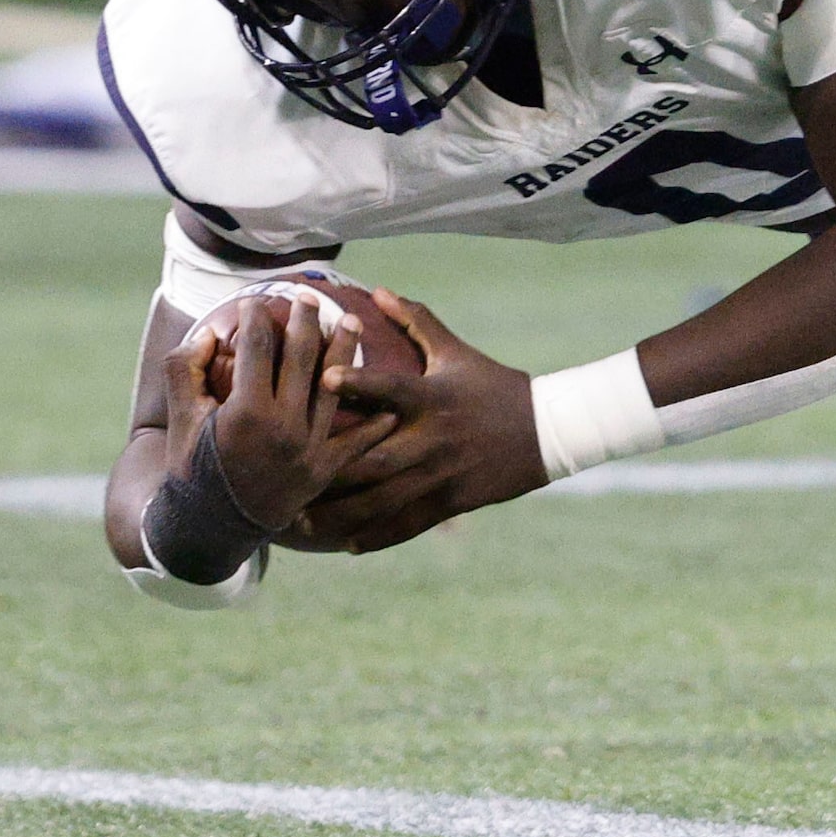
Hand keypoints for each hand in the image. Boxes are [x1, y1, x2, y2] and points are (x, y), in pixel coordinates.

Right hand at [161, 294, 392, 533]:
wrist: (212, 524)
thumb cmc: (192, 467)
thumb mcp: (181, 418)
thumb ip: (184, 371)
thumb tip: (208, 333)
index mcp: (245, 410)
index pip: (256, 348)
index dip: (256, 318)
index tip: (258, 300)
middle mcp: (283, 426)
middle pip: (302, 359)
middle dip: (307, 321)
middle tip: (311, 297)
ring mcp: (309, 447)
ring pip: (334, 388)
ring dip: (345, 351)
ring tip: (352, 322)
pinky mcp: (325, 469)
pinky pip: (357, 440)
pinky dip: (375, 420)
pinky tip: (388, 396)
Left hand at [304, 293, 547, 553]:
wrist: (549, 430)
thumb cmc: (495, 384)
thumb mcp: (457, 352)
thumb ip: (416, 323)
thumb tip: (377, 291)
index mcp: (434, 398)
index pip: (393, 388)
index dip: (359, 383)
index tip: (324, 378)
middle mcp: (434, 438)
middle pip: (374, 460)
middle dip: (330, 472)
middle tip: (286, 478)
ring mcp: (444, 474)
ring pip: (384, 501)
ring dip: (342, 514)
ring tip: (302, 522)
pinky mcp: (454, 500)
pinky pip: (410, 523)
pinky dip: (379, 536)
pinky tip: (349, 545)